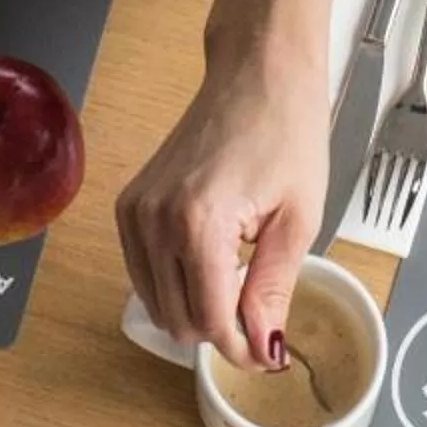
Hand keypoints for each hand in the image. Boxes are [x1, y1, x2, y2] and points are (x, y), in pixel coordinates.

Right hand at [115, 0, 344, 373]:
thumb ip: (272, 291)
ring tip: (239, 282)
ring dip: (198, 311)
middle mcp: (154, 219)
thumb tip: (263, 350)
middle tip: (261, 319)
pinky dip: (177, 286)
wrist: (257, 73)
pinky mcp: (129, 207)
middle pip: (179, 320)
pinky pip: (145, 275)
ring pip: (158, 305)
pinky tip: (212, 266)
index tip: (269, 353)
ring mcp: (134, 212)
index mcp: (198, 222)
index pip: (210, 320)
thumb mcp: (298, 220)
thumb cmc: (286, 133)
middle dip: (221, 332)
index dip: (243, 348)